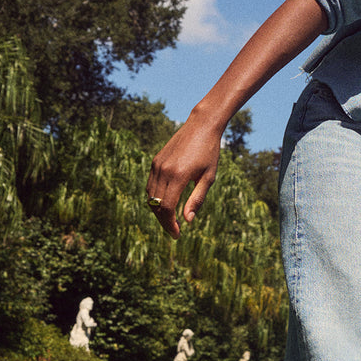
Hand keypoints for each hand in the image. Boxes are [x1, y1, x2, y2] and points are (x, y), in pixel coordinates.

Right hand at [145, 114, 223, 238]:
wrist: (201, 126)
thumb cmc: (210, 153)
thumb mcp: (208, 178)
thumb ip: (197, 199)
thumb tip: (187, 221)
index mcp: (179, 176)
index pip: (166, 207)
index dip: (170, 224)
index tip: (177, 234)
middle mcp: (164, 170)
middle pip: (156, 205)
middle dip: (164, 221)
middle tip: (175, 231)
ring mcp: (157, 165)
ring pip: (150, 196)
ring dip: (158, 211)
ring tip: (171, 220)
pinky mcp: (155, 161)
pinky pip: (150, 185)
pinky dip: (155, 198)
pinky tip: (166, 204)